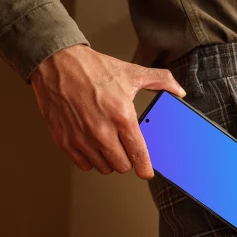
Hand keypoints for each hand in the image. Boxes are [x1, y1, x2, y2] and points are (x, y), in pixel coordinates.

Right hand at [30, 45, 185, 178]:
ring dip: (109, 159)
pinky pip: (84, 164)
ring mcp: (81, 138)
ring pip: (104, 167)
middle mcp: (102, 131)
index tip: (146, 172)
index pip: (138, 154)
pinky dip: (90, 158)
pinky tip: (93, 144)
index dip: (145, 168)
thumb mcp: (132, 72)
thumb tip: (179, 90)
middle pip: (122, 166)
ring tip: (110, 143)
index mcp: (122, 116)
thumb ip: (161, 81)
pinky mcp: (65, 141)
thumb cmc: (93, 69)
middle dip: (128, 159)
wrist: (57, 64)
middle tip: (126, 147)